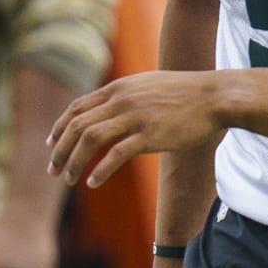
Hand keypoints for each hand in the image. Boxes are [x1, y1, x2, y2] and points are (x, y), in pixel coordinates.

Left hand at [48, 71, 225, 188]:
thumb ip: (128, 94)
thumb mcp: (149, 85)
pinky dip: (100, 170)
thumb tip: (113, 105)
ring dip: (74, 161)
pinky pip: (116, 155)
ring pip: (90, 139)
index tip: (52, 145)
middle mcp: (122, 100)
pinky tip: (93, 182)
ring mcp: (135, 117)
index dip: (59, 127)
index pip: (77, 107)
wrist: (215, 97)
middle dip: (60, 150)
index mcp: (119, 88)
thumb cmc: (186, 93)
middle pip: (77, 125)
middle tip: (53, 170)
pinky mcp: (150, 134)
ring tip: (69, 179)